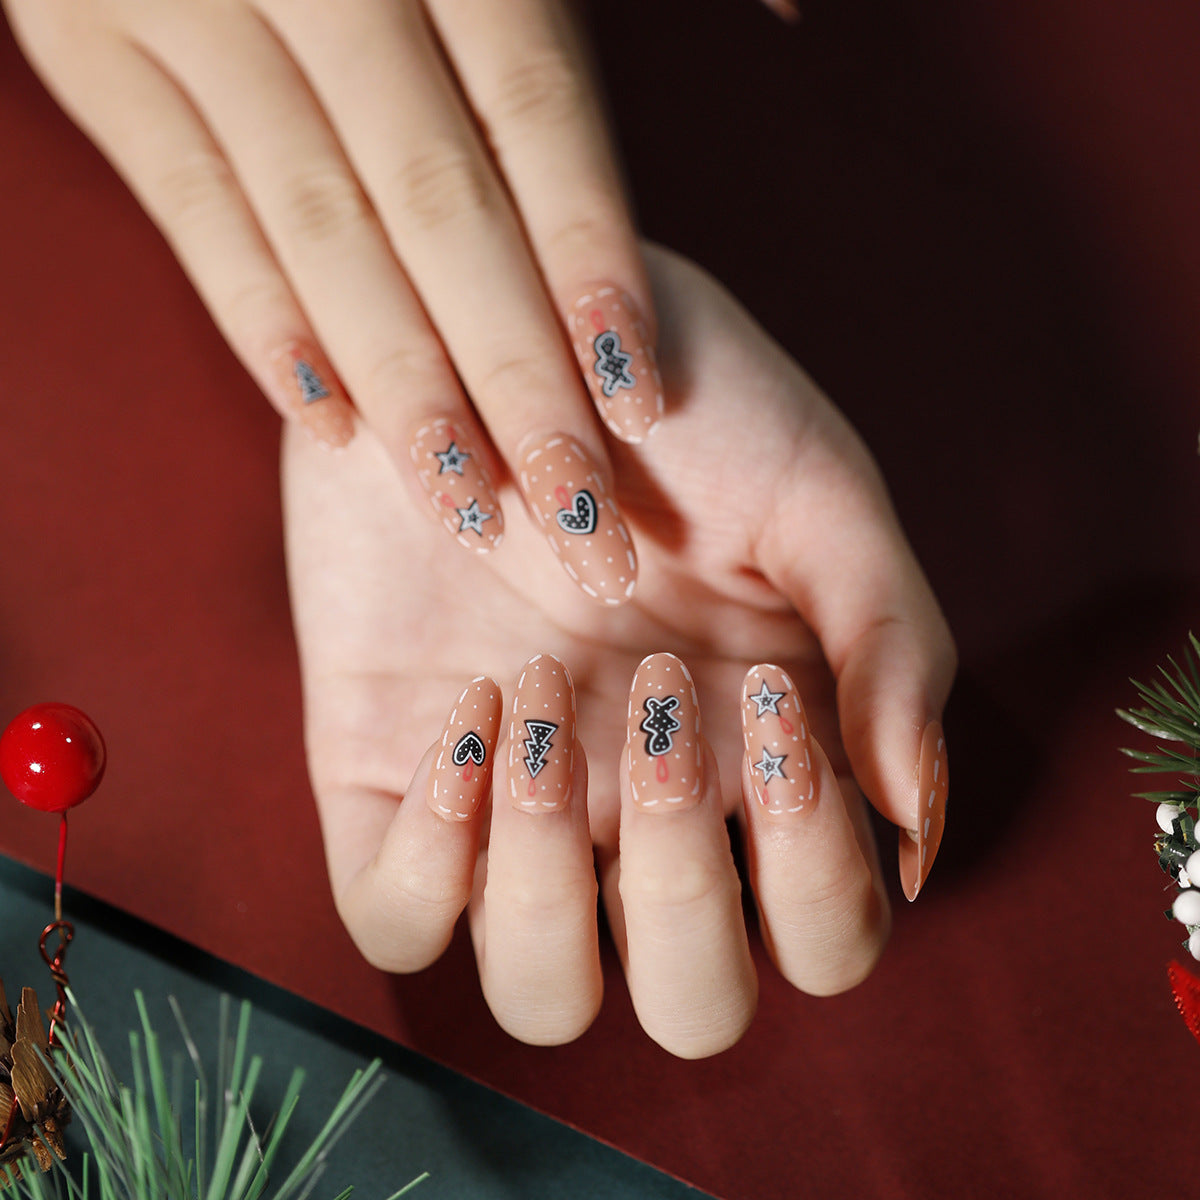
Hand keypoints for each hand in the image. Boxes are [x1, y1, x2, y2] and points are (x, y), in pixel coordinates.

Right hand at [5, 0, 666, 603]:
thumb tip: (801, 23)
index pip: (537, 117)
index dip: (591, 263)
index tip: (640, 404)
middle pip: (438, 205)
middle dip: (512, 375)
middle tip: (578, 519)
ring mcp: (189, 2)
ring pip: (319, 232)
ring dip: (402, 385)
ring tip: (471, 511)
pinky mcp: (93, 57)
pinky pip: (191, 215)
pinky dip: (263, 326)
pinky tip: (334, 430)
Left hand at [283, 244, 955, 1056]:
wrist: (512, 319)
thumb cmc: (688, 407)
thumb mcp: (818, 500)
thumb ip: (890, 651)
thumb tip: (917, 826)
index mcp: (764, 773)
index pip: (826, 936)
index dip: (816, 868)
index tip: (770, 693)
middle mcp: (647, 819)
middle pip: (694, 1004)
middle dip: (689, 891)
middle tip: (659, 699)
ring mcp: (517, 812)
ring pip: (539, 993)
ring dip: (550, 878)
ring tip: (542, 689)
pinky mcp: (387, 780)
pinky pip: (393, 917)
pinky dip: (430, 856)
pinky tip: (469, 708)